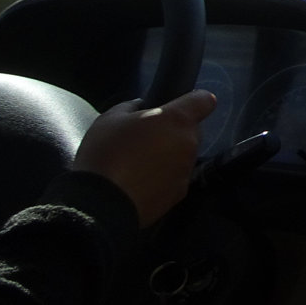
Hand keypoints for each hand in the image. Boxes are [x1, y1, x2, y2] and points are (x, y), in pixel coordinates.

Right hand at [73, 90, 217, 227]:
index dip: (195, 101)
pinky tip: (141, 181)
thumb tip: (142, 107)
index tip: (181, 105)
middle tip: (146, 137)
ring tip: (139, 163)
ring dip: (169, 154)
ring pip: (184, 154)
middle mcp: (189, 142)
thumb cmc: (105, 154)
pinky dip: (164, 176)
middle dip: (174, 130)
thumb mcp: (110, 119)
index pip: (204, 100)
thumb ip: (133, 107)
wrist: (101, 204)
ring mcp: (187, 169)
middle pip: (191, 129)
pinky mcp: (181, 193)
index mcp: (176, 119)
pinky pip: (176, 177)